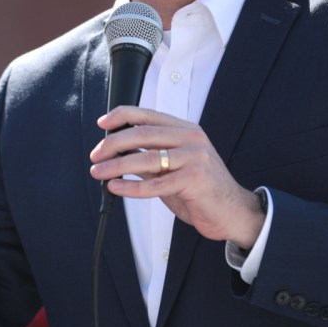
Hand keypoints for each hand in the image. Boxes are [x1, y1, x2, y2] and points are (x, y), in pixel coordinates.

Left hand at [89, 106, 264, 248]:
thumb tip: (116, 152)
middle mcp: (191, 139)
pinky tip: (115, 187)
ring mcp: (195, 158)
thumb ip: (149, 158)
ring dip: (116, 165)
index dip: (121, 115)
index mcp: (185, 130)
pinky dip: (131, 186)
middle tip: (95, 155)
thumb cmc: (200, 190)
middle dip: (113, 144)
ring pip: (147, 159)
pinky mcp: (195, 180)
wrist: (232, 212)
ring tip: (98, 172)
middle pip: (143, 133)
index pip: (148, 114)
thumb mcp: (172, 168)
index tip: (102, 124)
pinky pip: (156, 184)